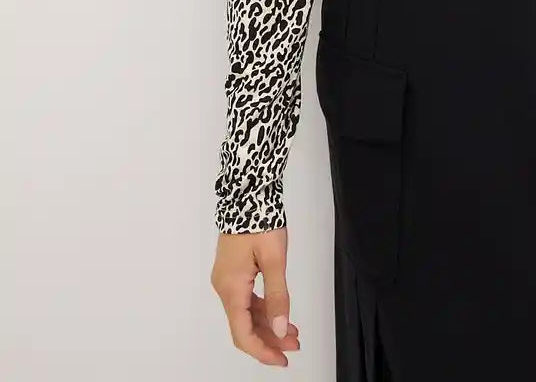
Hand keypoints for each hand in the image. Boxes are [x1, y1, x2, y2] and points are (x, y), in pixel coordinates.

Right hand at [211, 224, 301, 366]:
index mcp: (231, 288)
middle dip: (269, 339)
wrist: (247, 193)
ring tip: (293, 333)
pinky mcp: (233, 271)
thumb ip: (278, 296)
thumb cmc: (260, 222)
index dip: (262, 350)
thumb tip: (282, 329)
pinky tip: (280, 314)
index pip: (242, 333)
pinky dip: (263, 310)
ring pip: (246, 313)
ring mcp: (227, 280)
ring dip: (268, 325)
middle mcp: (224, 287)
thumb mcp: (275, 259)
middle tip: (295, 346)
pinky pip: (247, 299)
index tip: (282, 359)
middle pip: (244, 326)